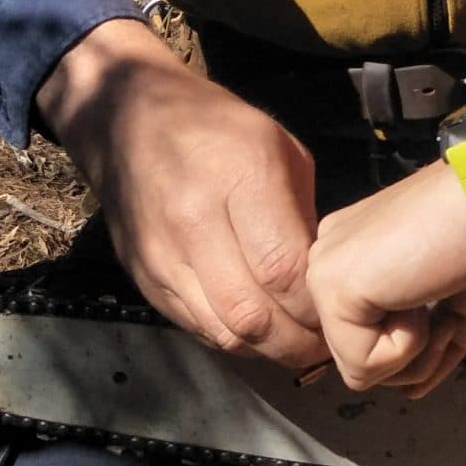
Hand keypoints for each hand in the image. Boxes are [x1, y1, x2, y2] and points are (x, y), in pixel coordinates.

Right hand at [37, 18, 324, 365]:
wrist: (126, 116)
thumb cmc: (215, 126)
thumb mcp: (280, 148)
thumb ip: (304, 214)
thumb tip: (322, 276)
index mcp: (239, 179)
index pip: (283, 271)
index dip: (316, 307)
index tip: (338, 313)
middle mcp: (195, 222)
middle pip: (252, 314)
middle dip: (296, 342)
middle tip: (323, 343)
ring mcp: (163, 255)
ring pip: (223, 332)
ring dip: (265, 349)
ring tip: (292, 342)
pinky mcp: (144, 276)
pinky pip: (196, 327)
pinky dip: (232, 338)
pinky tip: (255, 329)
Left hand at [309, 161, 465, 392]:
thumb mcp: (456, 301)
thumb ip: (425, 342)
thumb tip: (409, 391)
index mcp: (359, 255)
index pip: (368, 336)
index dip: (417, 342)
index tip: (448, 303)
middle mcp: (333, 258)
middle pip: (360, 357)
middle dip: (416, 353)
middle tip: (446, 305)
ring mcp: (326, 270)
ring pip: (359, 368)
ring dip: (416, 350)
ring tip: (438, 297)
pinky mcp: (333, 286)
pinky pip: (364, 364)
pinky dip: (410, 347)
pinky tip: (425, 296)